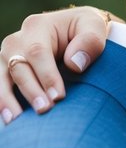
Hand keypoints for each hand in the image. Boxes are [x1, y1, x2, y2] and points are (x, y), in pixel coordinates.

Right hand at [0, 7, 112, 121]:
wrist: (74, 32)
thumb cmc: (86, 30)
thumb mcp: (94, 26)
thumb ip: (89, 41)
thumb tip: (74, 65)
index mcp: (37, 27)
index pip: (38, 52)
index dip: (47, 75)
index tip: (58, 96)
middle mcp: (17, 42)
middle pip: (18, 67)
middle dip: (30, 90)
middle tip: (44, 110)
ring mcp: (8, 58)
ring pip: (1, 78)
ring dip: (7, 100)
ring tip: (14, 120)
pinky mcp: (7, 74)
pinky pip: (1, 88)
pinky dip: (3, 104)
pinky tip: (8, 121)